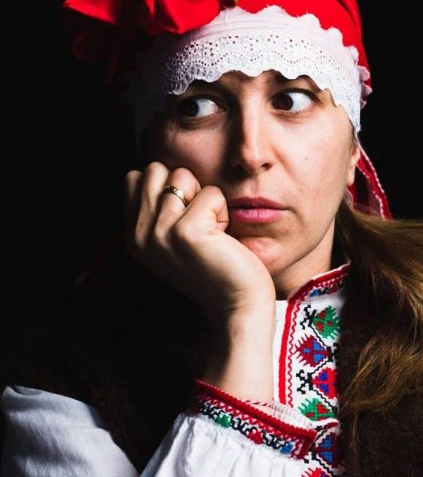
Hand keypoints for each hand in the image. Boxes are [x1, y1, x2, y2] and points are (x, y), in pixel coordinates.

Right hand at [124, 162, 275, 323]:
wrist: (236, 307)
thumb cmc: (215, 268)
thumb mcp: (175, 239)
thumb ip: (161, 209)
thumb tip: (162, 171)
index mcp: (133, 235)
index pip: (136, 177)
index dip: (167, 185)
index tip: (185, 216)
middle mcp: (139, 234)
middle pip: (155, 169)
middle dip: (185, 185)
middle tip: (199, 220)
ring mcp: (159, 232)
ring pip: (182, 175)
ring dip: (205, 198)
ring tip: (211, 231)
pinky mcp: (186, 232)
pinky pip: (211, 193)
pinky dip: (223, 210)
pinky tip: (223, 238)